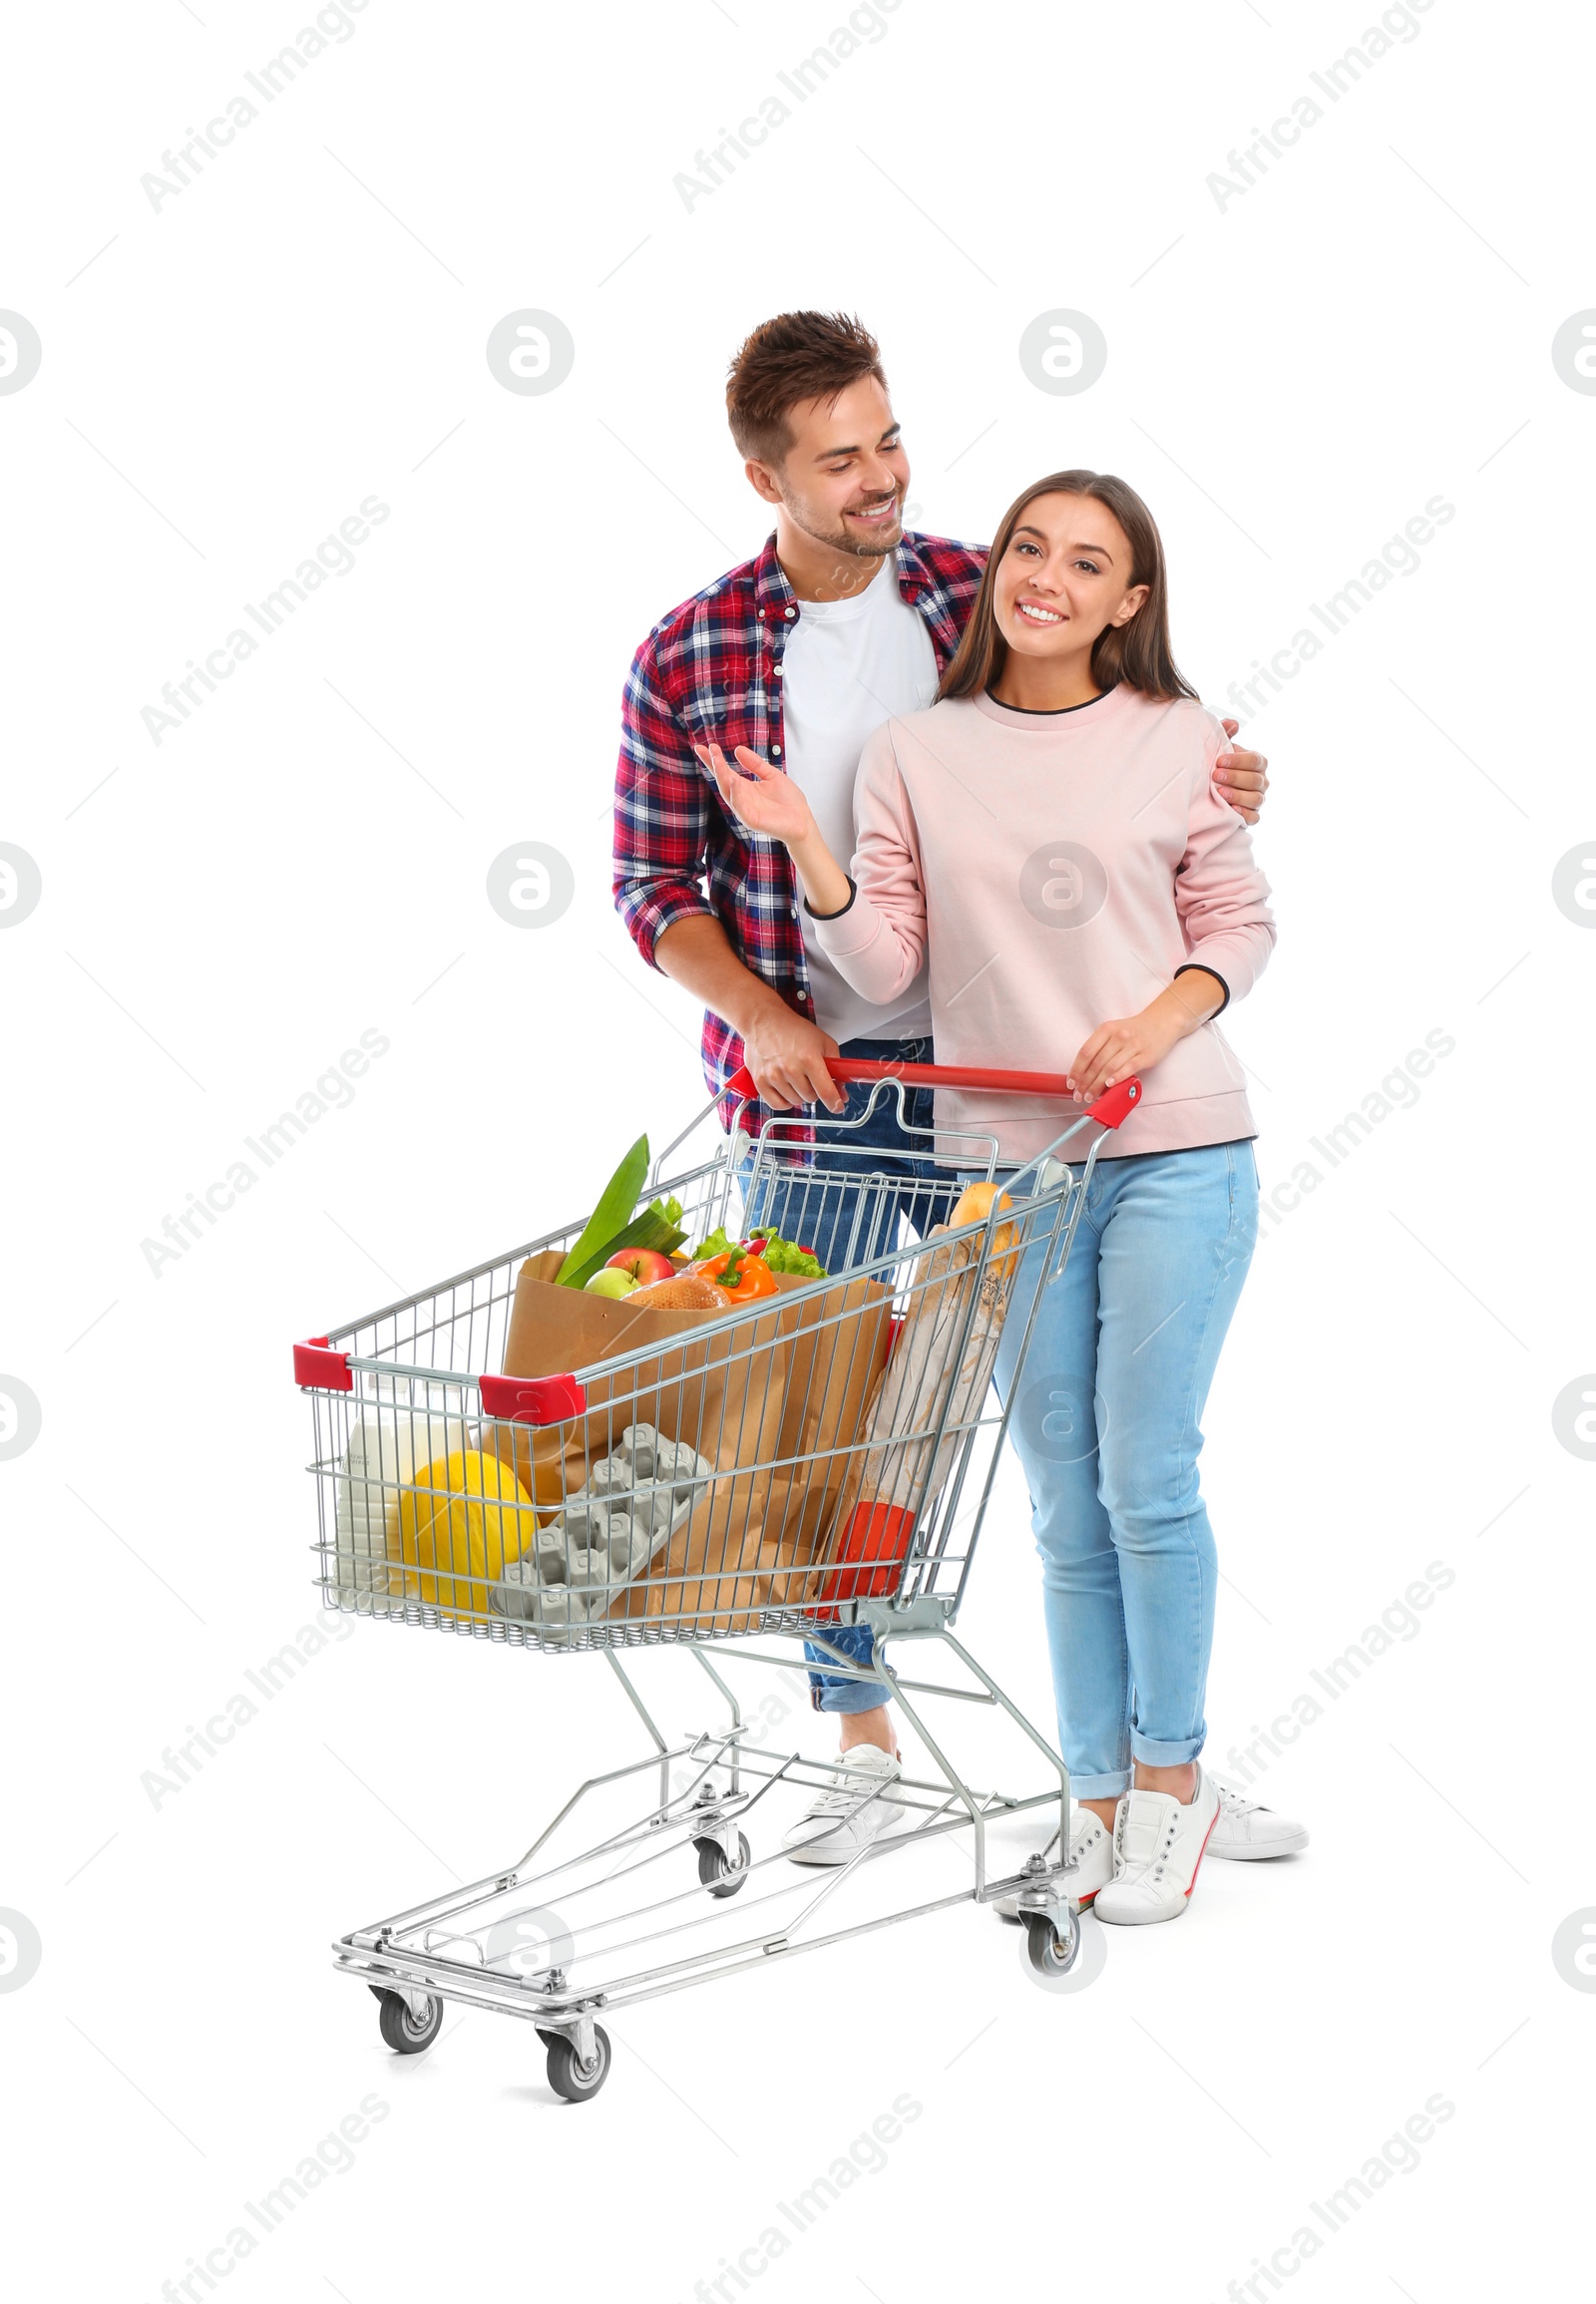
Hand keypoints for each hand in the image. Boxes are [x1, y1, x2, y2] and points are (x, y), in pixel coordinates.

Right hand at [695, 741, 814, 845]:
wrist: (803, 821)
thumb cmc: (789, 801)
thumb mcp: (771, 775)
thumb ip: (755, 763)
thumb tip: (737, 749)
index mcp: (745, 788)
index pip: (725, 772)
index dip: (713, 760)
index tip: (702, 747)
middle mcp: (741, 798)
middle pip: (722, 780)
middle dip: (715, 765)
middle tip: (709, 750)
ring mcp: (745, 810)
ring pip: (728, 793)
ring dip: (722, 776)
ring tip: (718, 761)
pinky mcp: (752, 820)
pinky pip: (740, 806)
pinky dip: (736, 794)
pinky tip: (734, 781)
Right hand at [739, 1002, 845, 1112]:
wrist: (764, 1020)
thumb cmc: (793, 1029)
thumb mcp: (823, 1042)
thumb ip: (836, 1067)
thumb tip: (840, 1091)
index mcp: (809, 1058)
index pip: (825, 1092)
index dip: (835, 1103)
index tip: (837, 1106)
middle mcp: (790, 1069)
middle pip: (811, 1098)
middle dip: (815, 1090)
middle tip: (811, 1077)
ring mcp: (773, 1076)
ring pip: (795, 1102)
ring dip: (799, 1094)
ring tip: (796, 1078)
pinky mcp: (760, 1081)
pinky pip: (777, 1104)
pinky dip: (785, 1101)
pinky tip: (787, 1090)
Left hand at [1067, 1003, 1185, 1106]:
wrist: (1162, 1022)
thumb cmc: (1134, 1030)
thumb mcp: (1113, 1031)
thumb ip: (1100, 1047)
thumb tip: (1083, 1072)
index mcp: (1106, 1029)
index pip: (1086, 1052)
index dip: (1076, 1070)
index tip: (1071, 1083)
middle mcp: (1119, 1036)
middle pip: (1096, 1063)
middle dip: (1085, 1082)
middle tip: (1079, 1095)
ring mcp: (1133, 1045)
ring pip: (1110, 1068)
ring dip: (1097, 1085)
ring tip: (1090, 1096)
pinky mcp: (1146, 1055)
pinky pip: (1129, 1068)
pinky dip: (1117, 1078)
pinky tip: (1109, 1086)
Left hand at [1213, 717, 1267, 824]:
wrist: (1209, 789)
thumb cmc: (1218, 765)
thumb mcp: (1220, 748)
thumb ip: (1225, 733)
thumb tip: (1232, 724)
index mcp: (1257, 762)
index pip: (1254, 760)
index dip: (1238, 761)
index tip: (1219, 761)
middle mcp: (1262, 781)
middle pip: (1255, 780)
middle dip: (1235, 778)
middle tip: (1216, 776)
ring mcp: (1259, 799)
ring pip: (1255, 799)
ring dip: (1238, 796)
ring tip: (1220, 793)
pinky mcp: (1253, 815)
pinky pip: (1254, 817)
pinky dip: (1244, 815)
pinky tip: (1232, 810)